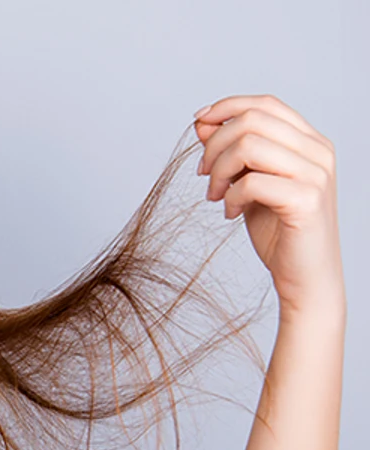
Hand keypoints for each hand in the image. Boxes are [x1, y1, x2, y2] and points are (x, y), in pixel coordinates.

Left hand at [193, 94, 342, 317]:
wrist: (304, 277)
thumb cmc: (279, 231)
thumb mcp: (249, 183)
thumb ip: (232, 153)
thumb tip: (202, 123)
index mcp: (309, 142)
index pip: (265, 104)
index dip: (227, 107)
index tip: (198, 123)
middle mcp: (318, 152)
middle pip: (252, 121)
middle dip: (215, 145)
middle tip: (203, 174)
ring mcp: (316, 175)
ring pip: (249, 146)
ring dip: (219, 171)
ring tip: (214, 196)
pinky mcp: (306, 200)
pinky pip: (252, 182)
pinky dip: (230, 196)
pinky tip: (230, 214)